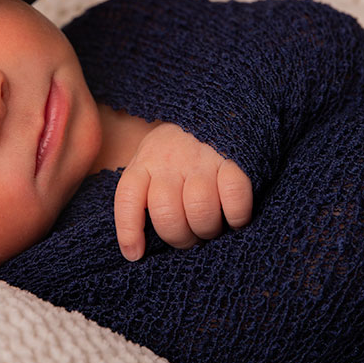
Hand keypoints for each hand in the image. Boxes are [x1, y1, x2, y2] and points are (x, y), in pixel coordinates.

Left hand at [114, 123, 252, 260]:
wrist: (219, 107)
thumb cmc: (181, 150)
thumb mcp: (153, 160)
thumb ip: (145, 193)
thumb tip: (137, 249)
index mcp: (145, 161)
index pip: (127, 197)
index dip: (128, 231)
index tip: (135, 255)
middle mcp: (170, 160)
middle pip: (167, 215)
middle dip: (180, 238)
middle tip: (191, 236)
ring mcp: (202, 159)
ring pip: (200, 211)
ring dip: (208, 230)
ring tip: (212, 227)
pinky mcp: (233, 160)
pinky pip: (234, 199)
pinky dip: (236, 217)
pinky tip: (234, 217)